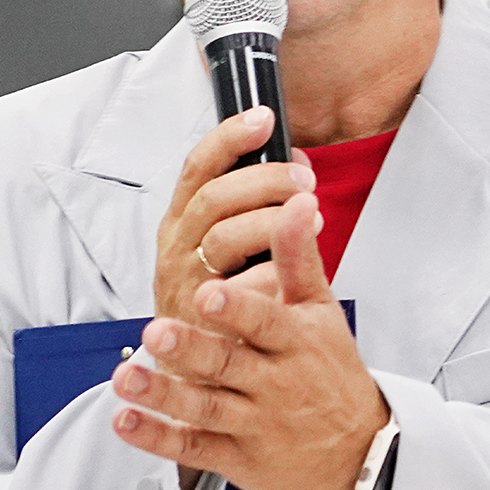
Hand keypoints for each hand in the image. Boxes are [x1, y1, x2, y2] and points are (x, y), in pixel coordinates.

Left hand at [113, 190, 390, 489]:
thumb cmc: (330, 368)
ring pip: (204, 408)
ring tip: (127, 378)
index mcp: (294, 342)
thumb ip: (299, 256)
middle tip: (158, 330)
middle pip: (228, 364)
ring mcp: (252, 422)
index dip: (236, 308)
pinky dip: (158, 437)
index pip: (264, 321)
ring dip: (164, 394)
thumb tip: (295, 200)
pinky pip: (192, 448)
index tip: (208, 292)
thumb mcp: (321, 310)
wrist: (357, 450)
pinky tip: (126, 420)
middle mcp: (273, 383)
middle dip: (192, 348)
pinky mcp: (234, 456)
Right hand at [151, 107, 315, 324]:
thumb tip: (298, 165)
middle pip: (216, 197)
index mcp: (181, 220)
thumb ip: (256, 204)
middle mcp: (176, 246)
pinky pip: (238, 289)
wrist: (194, 371)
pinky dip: (270, 274)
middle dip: (265, 180)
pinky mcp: (199, 319)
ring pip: (225, 237)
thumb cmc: (216, 302)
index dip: (229, 138)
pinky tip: (292, 272)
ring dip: (273, 222)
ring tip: (313, 222)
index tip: (263, 118)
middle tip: (304, 180)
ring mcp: (185, 282)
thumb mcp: (227, 245)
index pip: (199, 166)